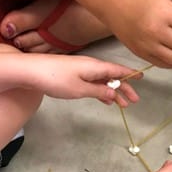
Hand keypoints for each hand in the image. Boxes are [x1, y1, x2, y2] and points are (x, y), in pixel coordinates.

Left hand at [24, 54, 140, 106]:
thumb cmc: (55, 78)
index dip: (131, 75)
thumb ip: (99, 90)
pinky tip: (105, 99)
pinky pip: (93, 82)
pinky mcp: (74, 75)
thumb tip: (113, 92)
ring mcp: (82, 70)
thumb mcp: (80, 89)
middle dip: (124, 88)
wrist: (30, 71)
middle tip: (134, 101)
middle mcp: (91, 66)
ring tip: (122, 105)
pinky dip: (102, 90)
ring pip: (103, 81)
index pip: (118, 70)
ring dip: (113, 91)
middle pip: (112, 76)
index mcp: (95, 67)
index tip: (142, 78)